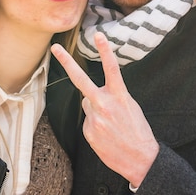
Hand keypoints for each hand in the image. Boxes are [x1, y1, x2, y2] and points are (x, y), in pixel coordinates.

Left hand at [51, 32, 158, 187]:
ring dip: (96, 111)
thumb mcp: (131, 107)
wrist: (140, 160)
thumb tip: (91, 98)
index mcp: (120, 96)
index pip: (112, 68)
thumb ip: (112, 97)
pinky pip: (88, 121)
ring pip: (87, 104)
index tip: (98, 34)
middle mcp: (105, 105)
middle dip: (67, 62)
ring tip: (111, 125)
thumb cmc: (138, 131)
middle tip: (55, 47)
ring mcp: (94, 118)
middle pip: (81, 80)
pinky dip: (95, 125)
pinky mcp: (88, 131)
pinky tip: (107, 134)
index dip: (105, 50)